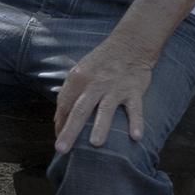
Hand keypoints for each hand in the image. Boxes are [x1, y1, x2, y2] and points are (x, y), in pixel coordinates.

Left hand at [53, 38, 153, 153]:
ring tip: (95, 144)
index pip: (64, 105)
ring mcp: (114, 88)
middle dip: (70, 130)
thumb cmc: (101, 62)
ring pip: (106, 109)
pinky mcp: (133, 90)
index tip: (59, 140)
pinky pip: (135, 109)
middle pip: (80, 110)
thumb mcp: (80, 72)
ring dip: (100, 127)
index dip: (60, 124)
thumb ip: (70, 94)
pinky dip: (136, 122)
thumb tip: (59, 119)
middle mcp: (94, 84)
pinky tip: (135, 137)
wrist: (129, 44)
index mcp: (78, 79)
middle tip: (62, 149)